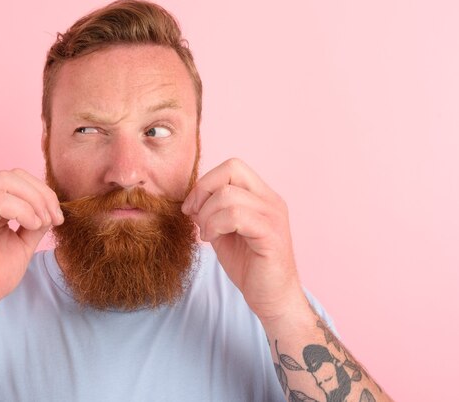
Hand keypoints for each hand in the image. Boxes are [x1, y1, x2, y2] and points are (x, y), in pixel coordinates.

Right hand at [0, 169, 62, 322]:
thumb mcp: (22, 244)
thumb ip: (35, 224)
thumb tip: (51, 208)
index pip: (17, 179)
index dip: (42, 192)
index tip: (58, 217)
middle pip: (12, 175)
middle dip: (41, 193)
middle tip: (54, 219)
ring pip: (4, 182)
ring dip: (33, 200)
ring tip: (42, 224)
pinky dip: (21, 210)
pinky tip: (31, 226)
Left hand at [182, 158, 306, 321]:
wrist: (272, 299)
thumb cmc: (249, 267)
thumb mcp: (223, 232)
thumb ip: (210, 212)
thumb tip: (191, 199)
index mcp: (261, 196)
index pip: (232, 167)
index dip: (206, 182)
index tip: (192, 208)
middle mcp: (271, 200)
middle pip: (232, 169)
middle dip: (204, 192)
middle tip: (196, 218)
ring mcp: (274, 216)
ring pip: (228, 194)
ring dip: (207, 215)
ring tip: (207, 235)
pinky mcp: (271, 235)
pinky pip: (236, 215)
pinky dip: (216, 225)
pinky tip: (213, 239)